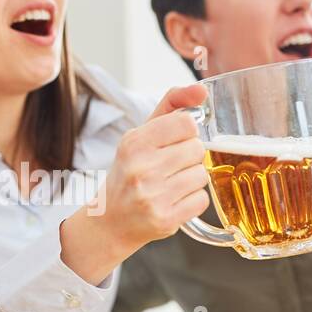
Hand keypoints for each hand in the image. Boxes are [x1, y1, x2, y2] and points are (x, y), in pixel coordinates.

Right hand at [59, 84, 208, 284]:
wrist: (110, 221)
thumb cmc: (129, 173)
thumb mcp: (141, 135)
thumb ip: (171, 106)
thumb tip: (201, 89)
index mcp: (134, 142)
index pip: (186, 123)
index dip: (186, 133)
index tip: (174, 142)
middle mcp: (141, 168)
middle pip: (197, 149)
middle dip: (189, 157)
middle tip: (170, 167)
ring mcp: (153, 196)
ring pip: (201, 175)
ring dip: (192, 180)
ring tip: (171, 185)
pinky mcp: (165, 219)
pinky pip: (201, 200)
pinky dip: (192, 200)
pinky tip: (173, 201)